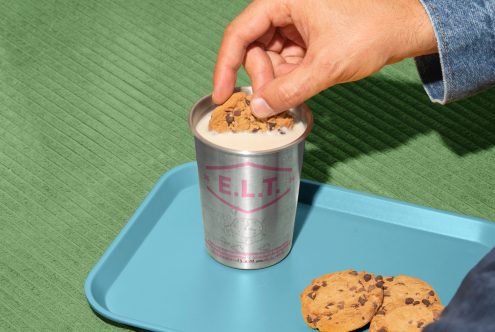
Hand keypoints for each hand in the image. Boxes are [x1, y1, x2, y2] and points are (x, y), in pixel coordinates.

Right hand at [212, 0, 437, 117]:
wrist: (403, 31)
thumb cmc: (371, 32)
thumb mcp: (327, 65)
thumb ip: (289, 90)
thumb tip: (259, 108)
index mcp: (284, 0)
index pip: (240, 32)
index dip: (226, 65)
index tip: (222, 94)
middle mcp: (284, 9)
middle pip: (253, 49)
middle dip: (261, 79)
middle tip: (272, 103)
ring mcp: (294, 26)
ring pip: (268, 60)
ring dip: (275, 83)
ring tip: (292, 97)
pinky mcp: (303, 40)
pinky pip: (284, 64)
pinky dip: (287, 82)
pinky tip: (297, 92)